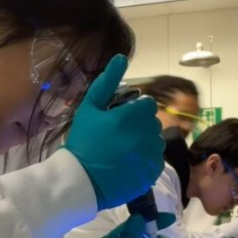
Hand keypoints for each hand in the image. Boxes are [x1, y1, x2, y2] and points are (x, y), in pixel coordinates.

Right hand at [65, 55, 164, 209]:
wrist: (80, 180)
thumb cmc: (82, 142)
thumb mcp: (88, 109)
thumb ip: (106, 82)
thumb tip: (121, 57)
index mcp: (131, 116)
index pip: (147, 104)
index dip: (133, 110)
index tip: (119, 120)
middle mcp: (145, 134)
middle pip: (152, 122)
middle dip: (139, 125)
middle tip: (118, 136)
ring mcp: (151, 154)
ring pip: (156, 140)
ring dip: (144, 142)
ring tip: (123, 151)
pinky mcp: (153, 171)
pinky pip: (156, 158)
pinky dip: (146, 159)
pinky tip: (128, 163)